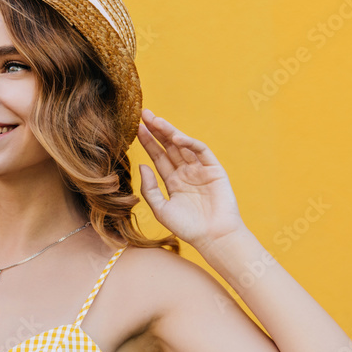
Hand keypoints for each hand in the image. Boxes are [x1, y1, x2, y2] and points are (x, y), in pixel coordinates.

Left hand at [137, 109, 245, 248]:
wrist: (212, 237)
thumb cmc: (187, 227)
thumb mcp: (161, 209)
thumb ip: (149, 188)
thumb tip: (142, 165)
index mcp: (173, 182)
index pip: (158, 157)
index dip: (148, 142)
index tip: (136, 128)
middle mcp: (186, 173)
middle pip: (169, 147)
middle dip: (157, 130)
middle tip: (144, 114)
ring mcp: (200, 170)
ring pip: (183, 145)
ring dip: (169, 131)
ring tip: (155, 120)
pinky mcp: (214, 169)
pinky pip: (201, 151)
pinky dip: (189, 142)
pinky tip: (175, 137)